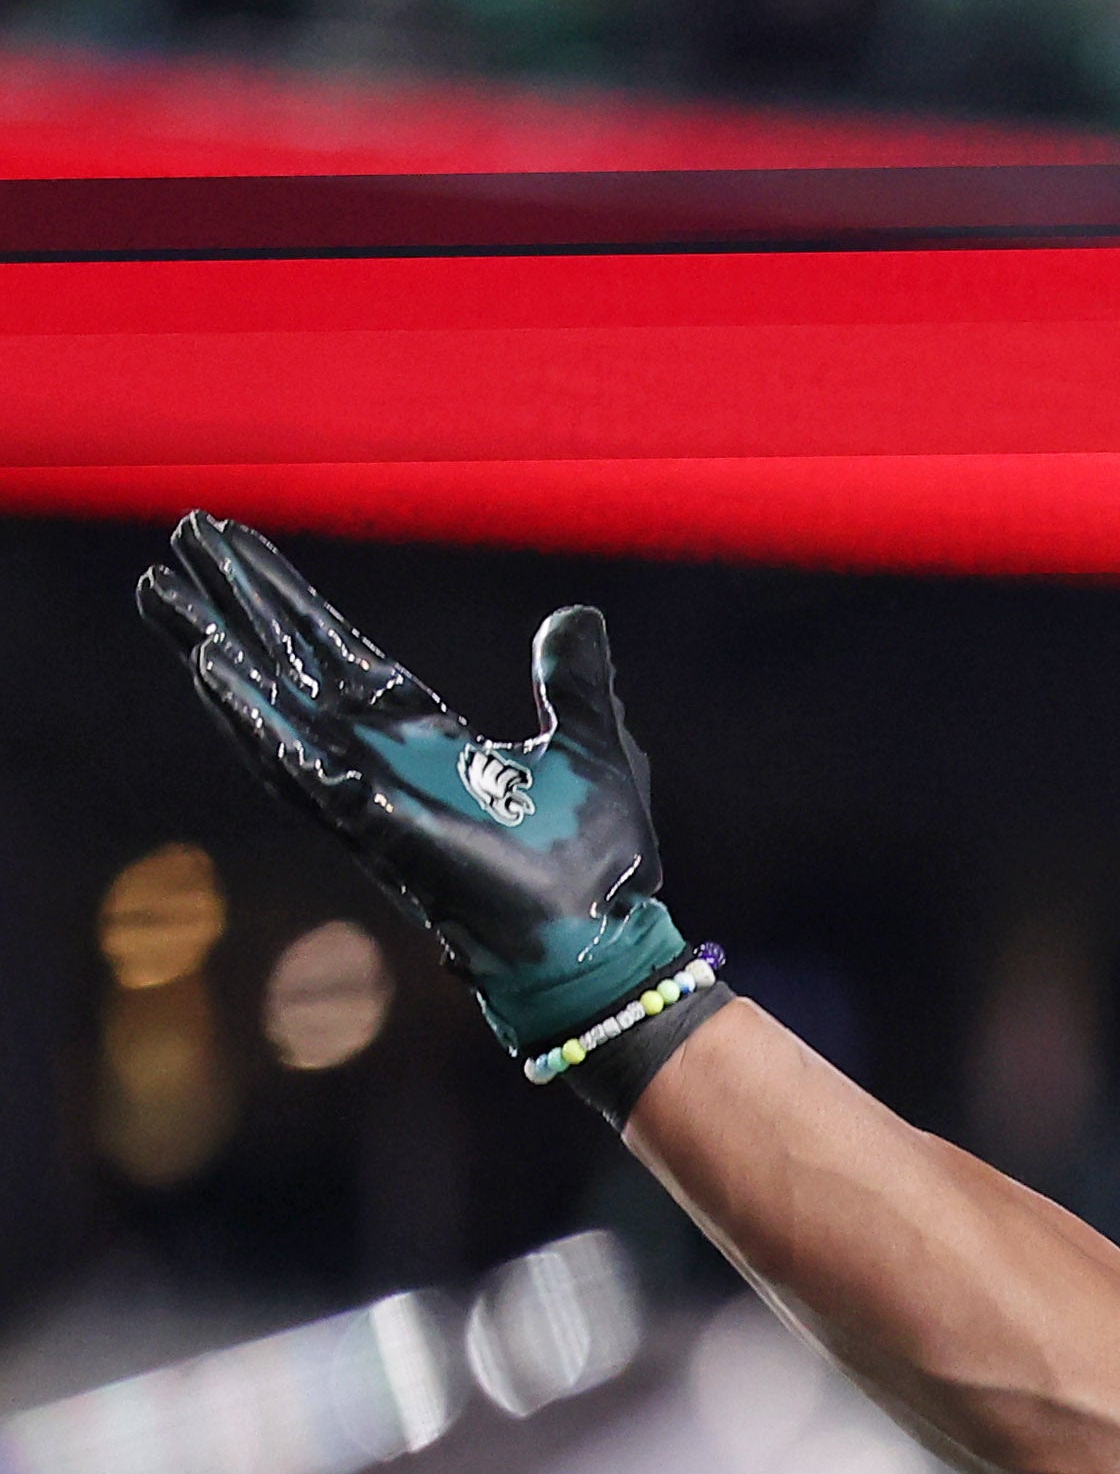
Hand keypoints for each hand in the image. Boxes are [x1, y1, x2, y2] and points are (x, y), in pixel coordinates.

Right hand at [140, 513, 694, 1072]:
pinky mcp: (370, 824)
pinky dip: (252, 718)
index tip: (238, 542)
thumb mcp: (592, 742)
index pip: (339, 651)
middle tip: (181, 535)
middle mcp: (381, 758)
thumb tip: (574, 614)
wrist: (605, 937)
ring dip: (215, 648)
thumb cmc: (598, 861)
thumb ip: (573, 679)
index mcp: (425, 737)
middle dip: (234, 603)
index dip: (290, 597)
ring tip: (160, 591)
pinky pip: (297, 766)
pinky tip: (209, 668)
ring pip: (271, 705)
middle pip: (290, 664)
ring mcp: (367, 791)